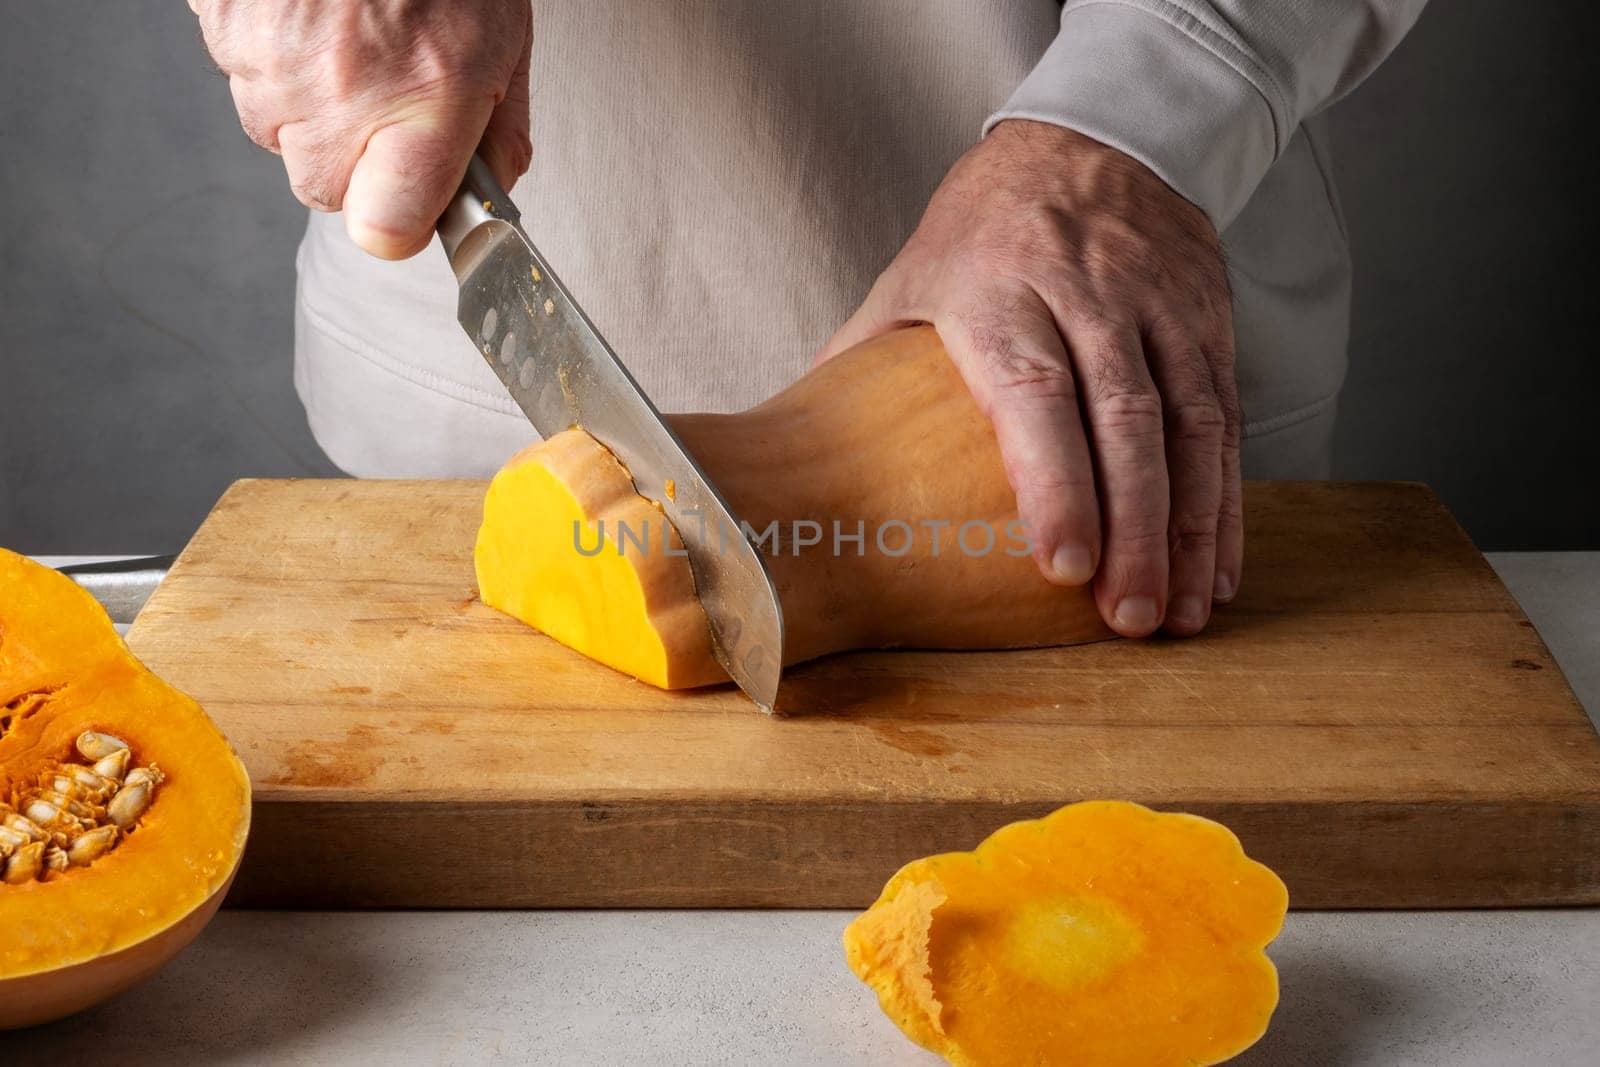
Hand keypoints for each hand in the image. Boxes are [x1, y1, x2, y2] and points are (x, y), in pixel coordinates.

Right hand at [192, 0, 532, 258]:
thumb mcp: (504, 42)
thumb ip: (501, 132)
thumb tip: (490, 195)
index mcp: (424, 99)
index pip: (385, 230)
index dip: (397, 221)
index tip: (408, 203)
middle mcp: (341, 88)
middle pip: (322, 186)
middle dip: (352, 155)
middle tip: (383, 88)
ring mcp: (269, 55)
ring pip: (274, 128)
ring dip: (307, 99)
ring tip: (347, 31)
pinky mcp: (222, 18)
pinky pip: (238, 68)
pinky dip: (269, 48)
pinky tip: (310, 9)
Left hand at [820, 120, 1239, 637]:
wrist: (1089, 138)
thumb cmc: (982, 229)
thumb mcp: (910, 278)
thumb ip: (860, 363)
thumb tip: (788, 455)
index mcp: (999, 291)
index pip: (1035, 392)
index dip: (1055, 480)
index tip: (1063, 565)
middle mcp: (1088, 297)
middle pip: (1126, 420)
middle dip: (1137, 529)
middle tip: (1131, 619)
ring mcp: (1158, 307)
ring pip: (1193, 425)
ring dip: (1192, 527)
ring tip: (1183, 615)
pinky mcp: (1207, 319)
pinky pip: (1228, 417)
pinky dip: (1227, 498)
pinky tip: (1219, 565)